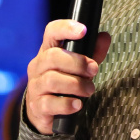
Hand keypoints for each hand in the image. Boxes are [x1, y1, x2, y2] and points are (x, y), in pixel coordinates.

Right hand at [24, 20, 111, 134]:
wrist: (45, 111)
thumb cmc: (64, 83)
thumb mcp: (79, 67)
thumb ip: (93, 53)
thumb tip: (105, 37)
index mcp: (48, 51)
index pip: (51, 32)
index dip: (66, 28)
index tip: (83, 30)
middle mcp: (38, 66)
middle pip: (53, 56)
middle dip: (78, 63)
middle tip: (94, 70)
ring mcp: (35, 86)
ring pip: (52, 80)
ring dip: (76, 84)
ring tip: (89, 90)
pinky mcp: (37, 106)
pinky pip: (49, 103)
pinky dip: (67, 104)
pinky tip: (77, 104)